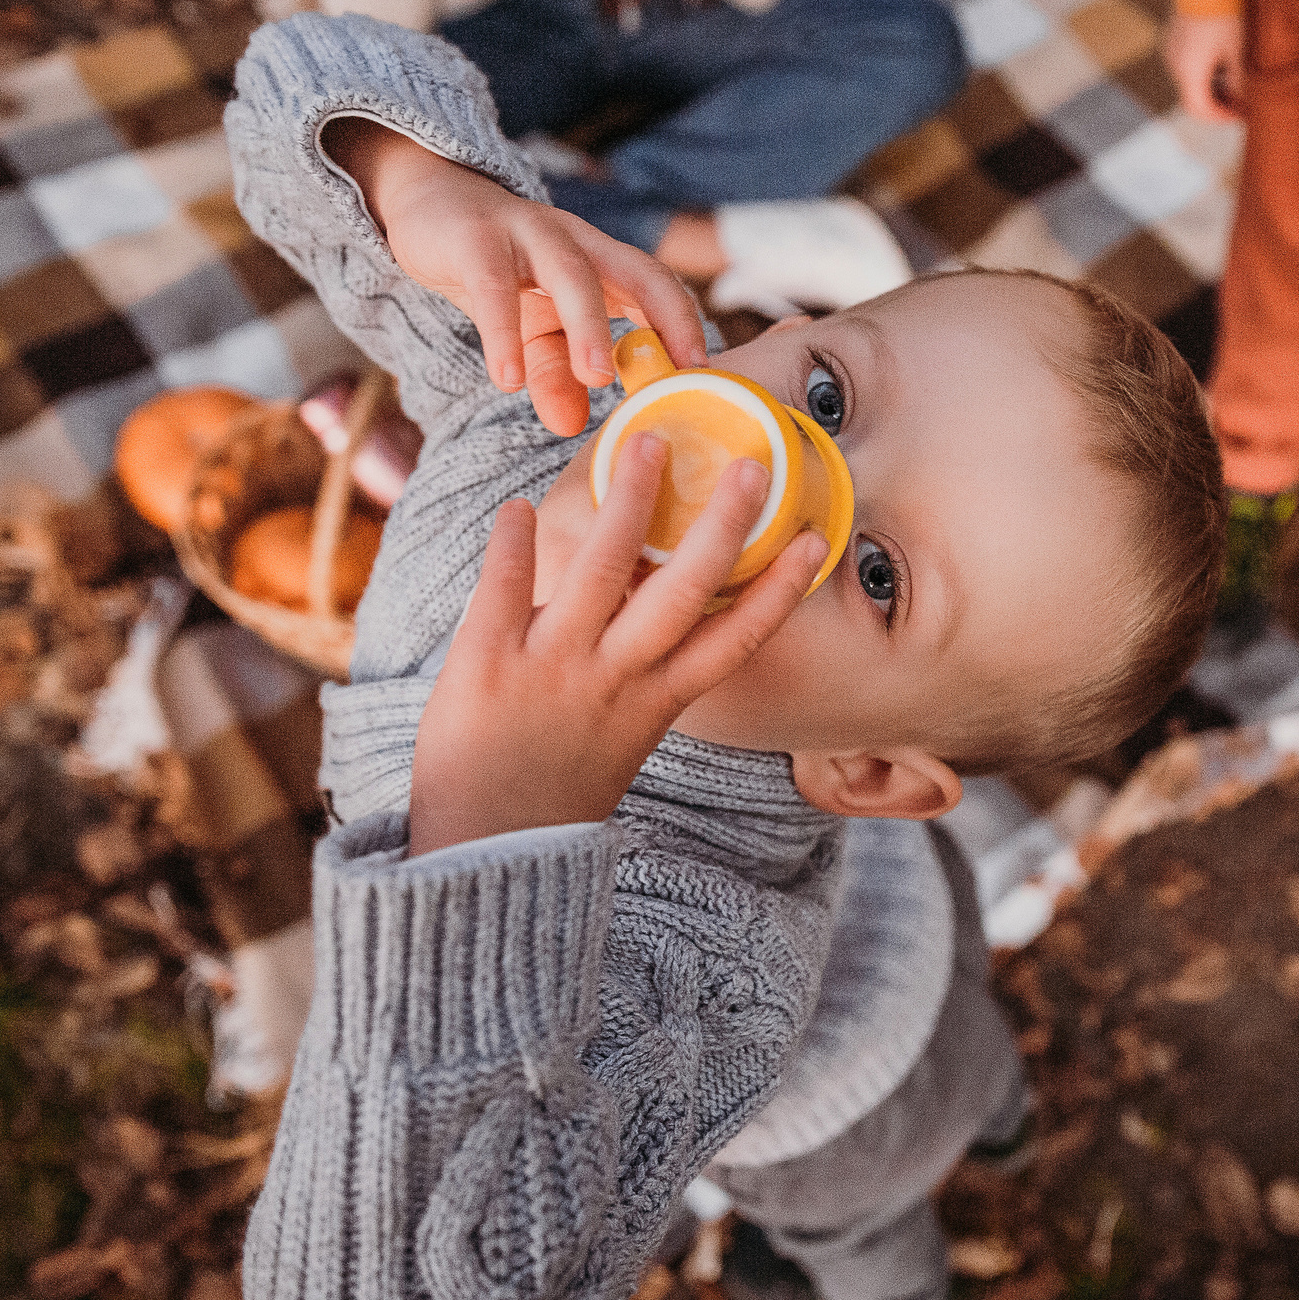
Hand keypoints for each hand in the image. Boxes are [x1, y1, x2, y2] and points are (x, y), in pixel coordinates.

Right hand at [323, 118, 706, 432]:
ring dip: (588, 326)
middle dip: (666, 320)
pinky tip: (506, 379)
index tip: (707, 377)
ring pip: (572, 274)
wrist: (431, 208)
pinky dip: (502, 333)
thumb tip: (569, 427)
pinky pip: (493, 287)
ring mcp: (529, 234)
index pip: (661, 287)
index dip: (688, 326)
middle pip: (637, 272)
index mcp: (603, 262)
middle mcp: (578, 242)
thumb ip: (554, 374)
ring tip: (596, 379)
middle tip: (679, 376)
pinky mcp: (476, 240)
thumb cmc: (499, 272)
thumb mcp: (532, 328)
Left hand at [407, 446, 826, 852]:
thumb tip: (643, 602)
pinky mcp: (487, 660)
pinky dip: (510, 543)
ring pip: (599, 569)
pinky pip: (503, 587)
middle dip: (722, 526)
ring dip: (626, 502)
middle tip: (751, 468)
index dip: (779, 587)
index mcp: (655, 705)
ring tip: (646, 444)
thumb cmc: (552, 802)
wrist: (482, 855)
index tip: (816, 540)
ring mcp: (551, 665)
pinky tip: (516, 506)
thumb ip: (637, 676)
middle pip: (682, 591)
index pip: (734, 639)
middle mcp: (613, 679)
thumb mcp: (618, 742)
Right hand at [1164, 12, 1243, 122]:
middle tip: (1241, 103)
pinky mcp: (1172, 38)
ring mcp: (1170, 50)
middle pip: (1192, 98)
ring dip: (1210, 88)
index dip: (1220, 118)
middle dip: (1217, 104)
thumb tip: (1242, 99)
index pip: (1199, 110)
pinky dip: (1202, 73)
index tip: (1240, 116)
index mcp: (1188, 72)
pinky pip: (1185, 65)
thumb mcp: (1237, 50)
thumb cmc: (1224, 14)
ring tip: (1234, 83)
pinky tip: (1221, 64)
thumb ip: (1239, 81)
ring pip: (1189, 82)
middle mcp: (1174, 65)